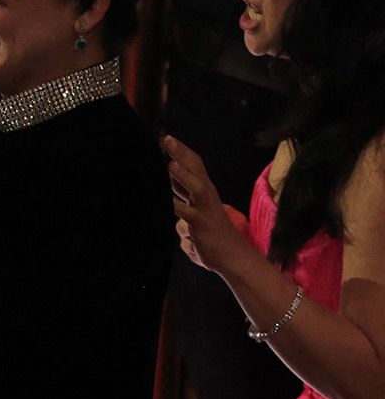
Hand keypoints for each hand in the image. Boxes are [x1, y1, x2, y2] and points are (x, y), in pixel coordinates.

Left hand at [163, 136, 254, 274]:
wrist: (233, 259)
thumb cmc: (213, 242)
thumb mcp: (193, 224)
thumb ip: (183, 214)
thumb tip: (173, 214)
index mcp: (203, 195)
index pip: (192, 169)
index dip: (181, 155)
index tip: (168, 141)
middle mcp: (206, 198)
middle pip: (195, 170)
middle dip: (181, 154)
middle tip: (167, 139)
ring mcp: (205, 210)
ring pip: (196, 187)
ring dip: (183, 174)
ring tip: (171, 163)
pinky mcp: (201, 224)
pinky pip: (187, 213)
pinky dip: (176, 205)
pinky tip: (166, 200)